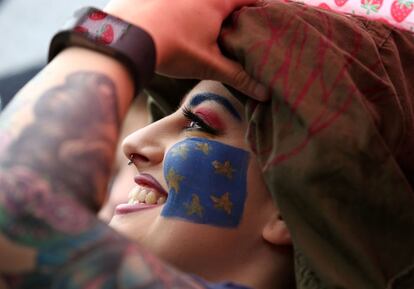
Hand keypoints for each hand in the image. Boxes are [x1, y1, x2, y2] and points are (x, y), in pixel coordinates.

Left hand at [105, 0, 267, 100]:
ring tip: (213, 28)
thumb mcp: (209, 65)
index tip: (267, 20)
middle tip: (241, 28)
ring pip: (205, 0)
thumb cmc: (173, 48)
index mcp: (218, 0)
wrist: (128, 36)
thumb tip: (264, 93)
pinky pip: (184, 0)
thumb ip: (238, 76)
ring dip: (212, 10)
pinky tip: (184, 22)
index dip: (262, 8)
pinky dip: (190, 8)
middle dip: (236, 10)